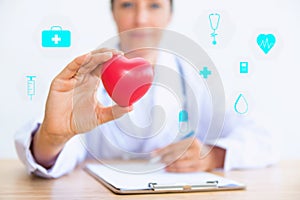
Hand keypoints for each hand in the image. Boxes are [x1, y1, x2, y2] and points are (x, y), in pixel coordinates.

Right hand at [33, 48, 132, 167]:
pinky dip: (78, 61)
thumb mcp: (101, 115)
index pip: (102, 66)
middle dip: (105, 54)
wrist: (62, 130)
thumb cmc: (79, 122)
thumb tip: (131, 107)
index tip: (123, 56)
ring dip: (95, 56)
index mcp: (92, 82)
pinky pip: (70, 68)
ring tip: (108, 54)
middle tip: (118, 52)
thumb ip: (115, 111)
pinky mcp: (61, 81)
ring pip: (84, 62)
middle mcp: (82, 77)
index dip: (111, 59)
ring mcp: (71, 78)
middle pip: (94, 60)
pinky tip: (87, 57)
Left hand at [153, 138, 224, 171]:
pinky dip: (174, 169)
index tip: (154, 153)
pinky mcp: (197, 168)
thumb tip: (160, 150)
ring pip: (179, 163)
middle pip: (176, 154)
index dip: (162, 150)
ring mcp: (196, 159)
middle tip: (156, 159)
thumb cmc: (197, 149)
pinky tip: (168, 168)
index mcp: (191, 141)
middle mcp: (194, 150)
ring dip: (168, 164)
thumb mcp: (188, 143)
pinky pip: (183, 170)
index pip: (174, 146)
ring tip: (161, 163)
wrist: (212, 156)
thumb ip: (176, 146)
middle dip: (164, 157)